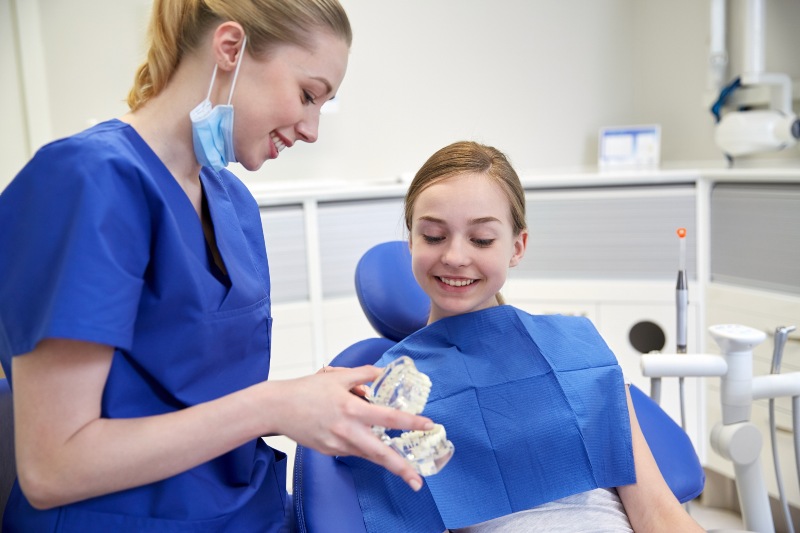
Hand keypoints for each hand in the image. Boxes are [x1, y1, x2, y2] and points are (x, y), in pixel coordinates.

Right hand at [267, 366, 433, 490]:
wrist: (277, 407)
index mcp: (351, 408)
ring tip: (406, 471)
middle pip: (379, 453)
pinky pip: (352, 450)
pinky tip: (365, 441)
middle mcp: (346, 430)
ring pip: (368, 454)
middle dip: (401, 468)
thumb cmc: (305, 390)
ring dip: (385, 460)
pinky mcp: (329, 451)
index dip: (410, 422)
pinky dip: (362, 447)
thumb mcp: (337, 376)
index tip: (429, 425)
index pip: (388, 417)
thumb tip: (381, 373)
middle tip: (418, 480)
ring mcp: (337, 444)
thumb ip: (363, 375)